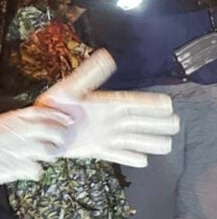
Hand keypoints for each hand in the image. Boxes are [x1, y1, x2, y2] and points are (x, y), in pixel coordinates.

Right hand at [0, 106, 69, 183]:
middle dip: (60, 136)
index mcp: (14, 119)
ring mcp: (19, 150)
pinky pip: (36, 170)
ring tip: (43, 155)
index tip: (69, 120)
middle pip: (54, 132)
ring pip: (49, 152)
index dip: (59, 117)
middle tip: (59, 141)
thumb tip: (43, 118)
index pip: (44, 113)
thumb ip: (20, 122)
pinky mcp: (16, 168)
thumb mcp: (3, 125)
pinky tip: (27, 168)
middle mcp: (19, 132)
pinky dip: (34, 171)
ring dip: (49, 154)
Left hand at [37, 50, 179, 167]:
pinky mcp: (97, 149)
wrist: (38, 130)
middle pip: (140, 122)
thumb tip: (106, 57)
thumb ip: (89, 75)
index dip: (152, 104)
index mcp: (107, 104)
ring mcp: (105, 136)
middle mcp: (110, 120)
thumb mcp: (69, 89)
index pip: (135, 103)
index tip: (169, 104)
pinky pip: (118, 154)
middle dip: (159, 123)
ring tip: (167, 145)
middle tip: (176, 124)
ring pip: (133, 140)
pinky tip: (143, 161)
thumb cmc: (51, 106)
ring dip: (150, 142)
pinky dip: (130, 158)